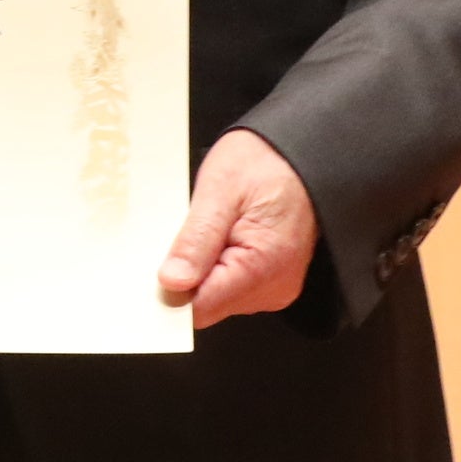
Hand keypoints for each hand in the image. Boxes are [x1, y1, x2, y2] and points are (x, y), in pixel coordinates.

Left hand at [157, 128, 319, 326]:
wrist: (302, 153)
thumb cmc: (267, 162)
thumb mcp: (220, 190)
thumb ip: (196, 241)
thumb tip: (172, 284)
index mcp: (263, 267)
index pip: (200, 307)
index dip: (172, 289)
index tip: (158, 262)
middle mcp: (274, 287)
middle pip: (207, 304)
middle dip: (188, 274)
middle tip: (193, 229)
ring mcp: (275, 286)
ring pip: (216, 296)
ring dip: (202, 267)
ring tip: (214, 226)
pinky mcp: (271, 280)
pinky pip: (230, 285)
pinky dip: (217, 264)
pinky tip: (223, 234)